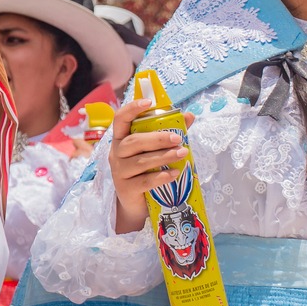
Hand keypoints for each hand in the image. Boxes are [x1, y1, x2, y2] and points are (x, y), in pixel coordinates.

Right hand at [106, 95, 190, 234]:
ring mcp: (119, 172)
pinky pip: (145, 181)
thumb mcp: (155, 150)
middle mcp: (117, 153)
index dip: (132, 109)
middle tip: (178, 138)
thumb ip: (170, 132)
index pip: (120, 119)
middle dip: (157, 138)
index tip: (148, 102)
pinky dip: (161, 176)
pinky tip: (175, 173)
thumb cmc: (146, 170)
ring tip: (182, 154)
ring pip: (141, 161)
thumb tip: (189, 116)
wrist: (137, 203)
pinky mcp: (125, 189)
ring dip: (163, 156)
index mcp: (122, 138)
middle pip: (134, 141)